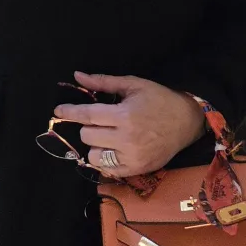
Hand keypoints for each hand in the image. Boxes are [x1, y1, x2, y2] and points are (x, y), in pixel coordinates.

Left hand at [54, 73, 206, 178]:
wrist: (187, 122)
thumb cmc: (159, 99)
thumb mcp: (133, 85)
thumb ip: (103, 82)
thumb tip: (77, 76)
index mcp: (125, 115)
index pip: (87, 116)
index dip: (69, 112)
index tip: (58, 110)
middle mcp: (126, 138)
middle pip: (87, 136)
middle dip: (89, 127)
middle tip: (101, 121)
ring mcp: (131, 157)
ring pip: (93, 156)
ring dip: (96, 145)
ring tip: (108, 137)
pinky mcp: (137, 169)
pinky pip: (107, 170)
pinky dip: (105, 160)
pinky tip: (114, 149)